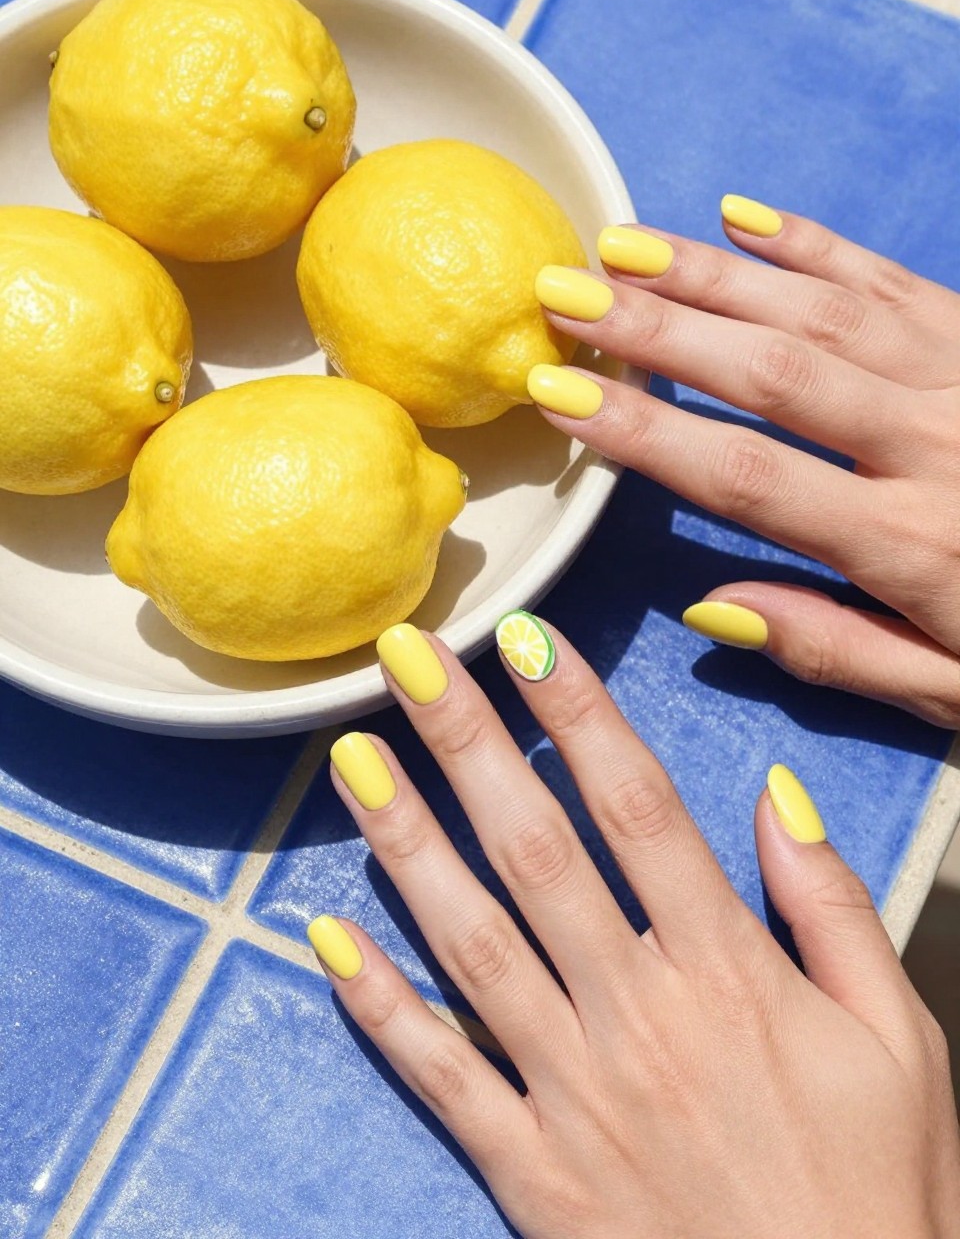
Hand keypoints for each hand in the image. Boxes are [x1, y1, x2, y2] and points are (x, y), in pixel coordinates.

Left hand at [307, 620, 959, 1237]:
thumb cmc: (877, 1187)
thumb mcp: (899, 1039)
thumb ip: (834, 909)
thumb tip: (774, 796)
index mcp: (728, 972)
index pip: (639, 808)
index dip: (579, 713)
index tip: (527, 639)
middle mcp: (637, 1014)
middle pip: (538, 850)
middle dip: (468, 742)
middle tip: (407, 658)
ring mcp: (572, 1093)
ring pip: (471, 943)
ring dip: (405, 844)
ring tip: (350, 759)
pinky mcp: (529, 1170)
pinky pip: (442, 1074)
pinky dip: (379, 1005)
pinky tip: (323, 938)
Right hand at [529, 198, 959, 725]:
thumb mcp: (951, 690)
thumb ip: (835, 650)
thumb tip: (711, 608)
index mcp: (912, 542)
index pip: (747, 476)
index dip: (645, 431)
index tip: (559, 394)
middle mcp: (935, 443)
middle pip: (773, 371)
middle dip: (658, 329)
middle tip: (562, 292)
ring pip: (824, 310)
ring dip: (714, 276)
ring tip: (624, 248)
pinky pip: (896, 280)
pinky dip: (817, 246)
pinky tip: (745, 219)